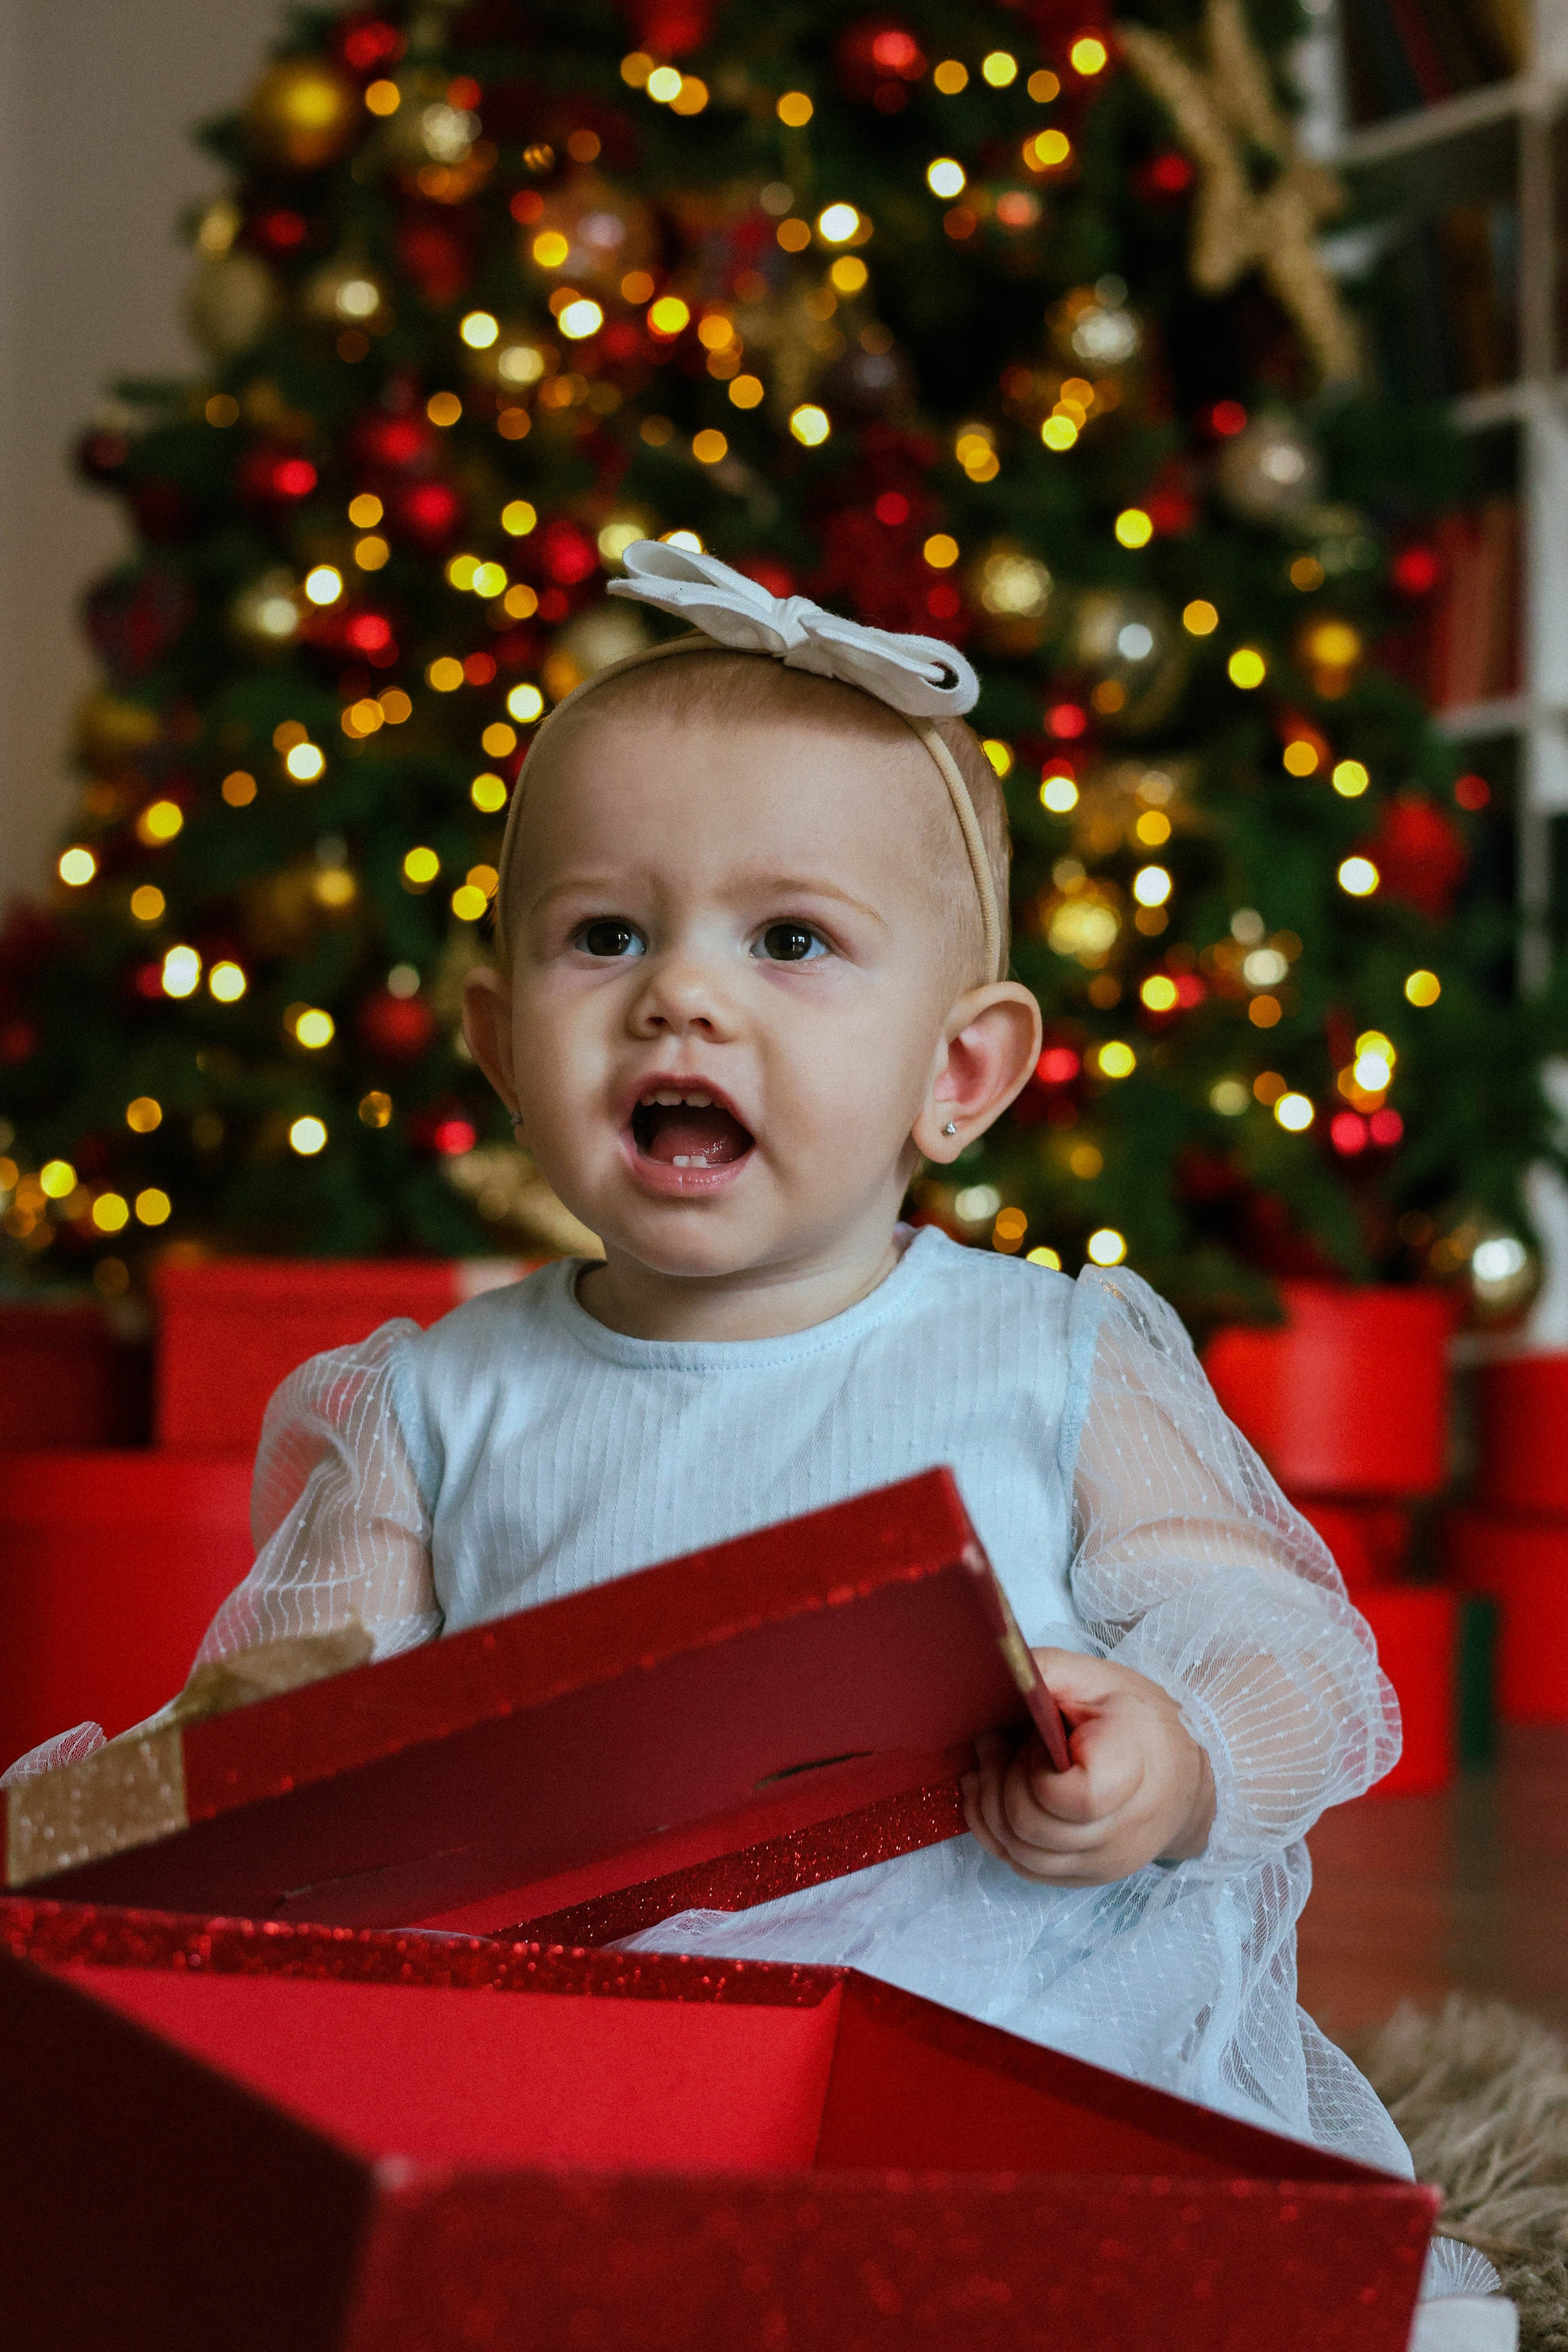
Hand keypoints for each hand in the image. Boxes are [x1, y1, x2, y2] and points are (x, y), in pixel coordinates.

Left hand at [960, 1647, 1215, 1885]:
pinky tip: (992, 1794)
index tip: (1038, 1740)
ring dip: (989, 1807)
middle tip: (996, 1744)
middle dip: (1000, 1781)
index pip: (1067, 1799)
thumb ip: (1048, 1671)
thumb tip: (998, 1669)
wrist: (1180, 1777)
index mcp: (1130, 1775)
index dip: (1035, 1770)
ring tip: (992, 1765)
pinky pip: (1022, 1869)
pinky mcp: (1085, 1878)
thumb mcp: (1097, 1680)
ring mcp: (1103, 1864)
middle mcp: (1121, 1834)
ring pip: (1018, 1854)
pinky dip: (995, 1833)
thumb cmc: (1137, 1724)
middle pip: (1029, 1828)